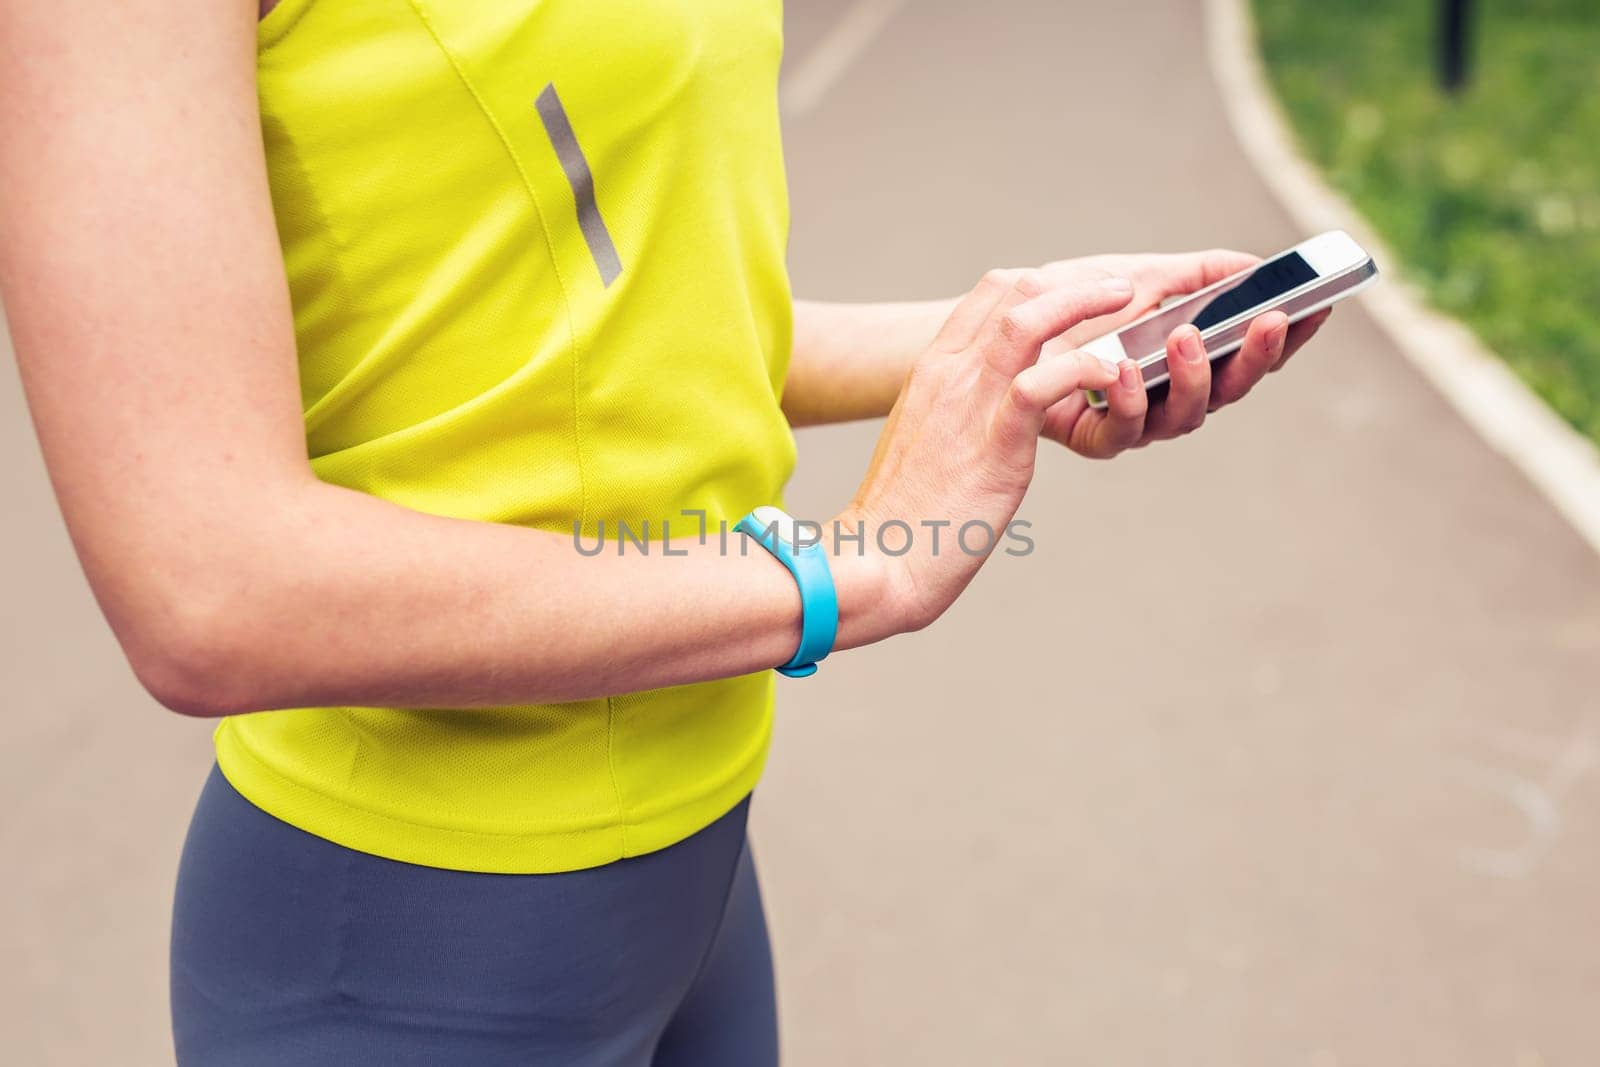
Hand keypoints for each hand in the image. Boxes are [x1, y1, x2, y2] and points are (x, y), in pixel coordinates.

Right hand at [840, 266, 1130, 634]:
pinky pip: (1043, 383)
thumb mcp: (925, 444)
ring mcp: (969, 404)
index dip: (1042, 285)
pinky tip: (1111, 376)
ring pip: (1027, 319)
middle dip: (1074, 283)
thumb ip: (952, 414)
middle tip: (1119, 291)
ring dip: (1085, 303)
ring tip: (1128, 303)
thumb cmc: (904, 514)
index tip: (1081, 296)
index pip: (987, 294)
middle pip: (1012, 290)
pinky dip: (1085, 369)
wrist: (879, 561)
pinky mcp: (995, 442)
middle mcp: (948, 374)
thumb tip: (981, 416)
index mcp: (932, 371)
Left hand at [1033, 250, 1331, 458]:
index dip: (1287, 337)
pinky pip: (1121, 433)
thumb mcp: (1139, 276)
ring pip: (1184, 417)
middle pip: (1231, 390)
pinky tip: (1127, 370)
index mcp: (1190, 359)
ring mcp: (1135, 420)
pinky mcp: (1092, 436)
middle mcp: (1170, 395)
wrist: (1006, 326)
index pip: (1251, 354)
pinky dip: (1129, 402)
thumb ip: (1198, 273)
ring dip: (1193, 377)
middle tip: (1269, 320)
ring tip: (1187, 338)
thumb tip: (1258, 265)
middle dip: (1255, 356)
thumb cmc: (1071, 304)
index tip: (1319, 306)